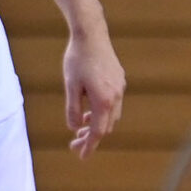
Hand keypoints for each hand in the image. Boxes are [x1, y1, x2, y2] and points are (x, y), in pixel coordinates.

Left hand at [63, 20, 125, 157]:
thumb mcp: (70, 86)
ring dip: (97, 124)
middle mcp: (116, 96)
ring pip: (111, 115)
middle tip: (74, 143)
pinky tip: (89, 109)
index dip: (89, 146)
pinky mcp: (119, 80)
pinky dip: (102, 112)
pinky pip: (113, 103)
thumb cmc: (77, 59)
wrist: (91, 34)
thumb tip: (74, 127)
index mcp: (104, 100)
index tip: (81, 156)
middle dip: (91, 137)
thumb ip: (73, 109)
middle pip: (106, 126)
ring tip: (81, 128)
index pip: (98, 132)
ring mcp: (120, 87)